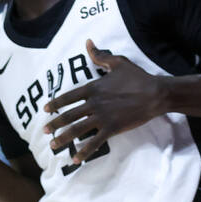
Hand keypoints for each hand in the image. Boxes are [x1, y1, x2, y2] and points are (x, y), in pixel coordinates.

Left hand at [43, 40, 166, 163]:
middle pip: (69, 115)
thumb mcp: (117, 62)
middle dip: (55, 123)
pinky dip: (84, 151)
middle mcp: (94, 103)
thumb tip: (88, 42)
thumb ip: (99, 55)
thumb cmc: (137, 77)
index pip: (68, 97)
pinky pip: (95, 142)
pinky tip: (76, 159)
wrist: (155, 94)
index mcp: (93, 88)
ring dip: (63, 138)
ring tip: (53, 145)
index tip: (45, 109)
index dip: (55, 103)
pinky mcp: (113, 128)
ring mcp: (102, 117)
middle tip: (44, 130)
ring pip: (77, 129)